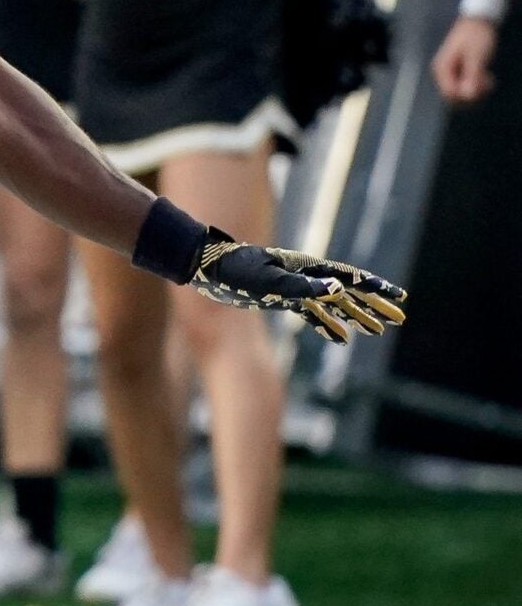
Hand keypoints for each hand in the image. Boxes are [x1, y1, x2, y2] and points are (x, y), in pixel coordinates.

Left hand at [191, 238, 407, 343]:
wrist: (205, 267)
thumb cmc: (234, 270)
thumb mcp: (267, 279)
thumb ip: (302, 286)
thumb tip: (338, 288)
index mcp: (306, 267)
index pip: (348, 277)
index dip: (375, 288)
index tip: (399, 296)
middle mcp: (304, 275)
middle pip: (347, 292)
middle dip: (373, 305)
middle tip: (399, 318)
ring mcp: (294, 287)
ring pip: (333, 304)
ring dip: (355, 316)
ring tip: (378, 330)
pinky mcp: (281, 298)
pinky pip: (313, 314)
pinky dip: (329, 325)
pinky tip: (343, 338)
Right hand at [432, 15, 497, 104]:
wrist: (478, 21)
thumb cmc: (476, 36)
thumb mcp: (476, 56)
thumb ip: (471, 75)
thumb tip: (467, 95)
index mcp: (442, 68)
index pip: (449, 93)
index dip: (466, 94)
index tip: (481, 85)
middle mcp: (442, 73)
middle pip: (454, 96)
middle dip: (472, 93)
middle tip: (487, 82)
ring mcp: (449, 73)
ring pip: (460, 92)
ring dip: (476, 90)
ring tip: (489, 78)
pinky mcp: (457, 72)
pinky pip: (464, 86)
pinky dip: (477, 85)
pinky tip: (485, 76)